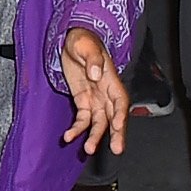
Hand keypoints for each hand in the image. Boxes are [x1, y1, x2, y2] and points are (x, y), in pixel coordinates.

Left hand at [59, 29, 130, 154]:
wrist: (73, 41)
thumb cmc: (84, 41)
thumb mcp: (86, 45)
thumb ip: (92, 59)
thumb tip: (95, 73)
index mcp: (111, 79)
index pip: (120, 99)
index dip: (121, 113)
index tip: (118, 124)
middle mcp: (106, 93)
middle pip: (114, 116)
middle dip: (117, 133)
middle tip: (117, 149)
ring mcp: (95, 99)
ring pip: (99, 122)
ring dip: (95, 136)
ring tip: (89, 149)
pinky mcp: (83, 102)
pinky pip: (82, 119)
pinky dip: (77, 129)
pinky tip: (69, 137)